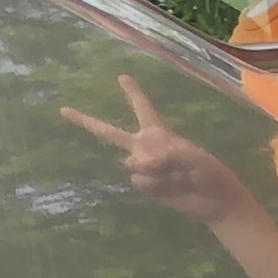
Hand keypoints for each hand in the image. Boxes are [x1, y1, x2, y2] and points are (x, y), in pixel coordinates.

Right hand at [61, 74, 254, 227]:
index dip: (133, 93)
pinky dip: (155, 183)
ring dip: (156, 169)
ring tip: (177, 175)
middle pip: (112, 134)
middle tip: (64, 110)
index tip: (121, 76)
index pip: (143, 108)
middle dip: (88, 122)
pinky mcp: (146, 187)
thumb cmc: (209, 172)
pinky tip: (170, 188)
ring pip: (134, 164)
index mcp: (160, 132)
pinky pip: (140, 180)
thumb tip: (136, 165)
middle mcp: (147, 147)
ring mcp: (145, 168)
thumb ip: (164, 155)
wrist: (213, 201)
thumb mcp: (193, 157)